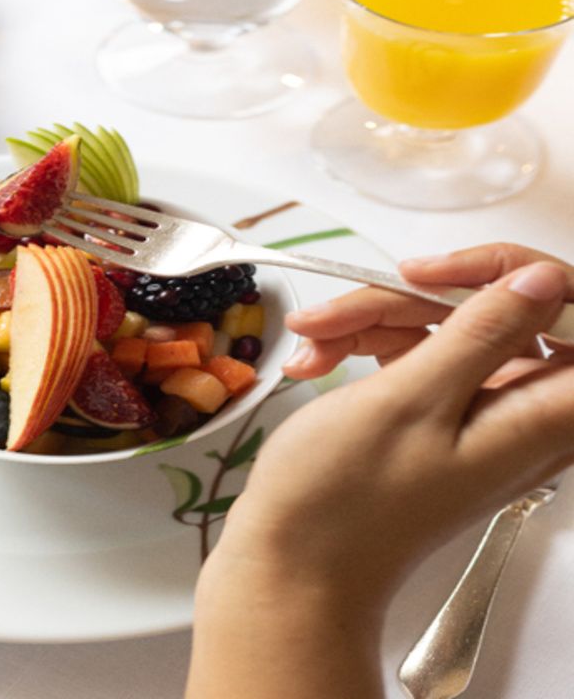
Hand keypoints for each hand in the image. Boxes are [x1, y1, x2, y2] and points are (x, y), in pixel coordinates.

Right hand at [188, 261, 571, 698]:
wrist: (294, 566)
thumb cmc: (346, 498)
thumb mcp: (410, 401)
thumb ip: (482, 333)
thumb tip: (546, 279)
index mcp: (541, 417)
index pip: (569, 313)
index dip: (511, 275)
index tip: (437, 276)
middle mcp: (521, 414)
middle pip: (492, 311)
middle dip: (409, 301)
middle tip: (344, 313)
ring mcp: (477, 414)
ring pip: (441, 326)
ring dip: (371, 322)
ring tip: (312, 344)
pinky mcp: (438, 416)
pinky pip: (414, 353)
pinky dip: (363, 347)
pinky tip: (315, 360)